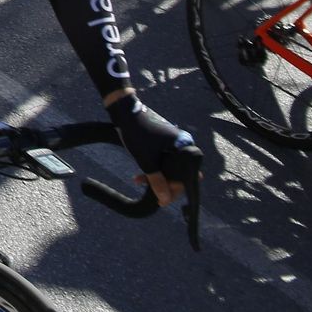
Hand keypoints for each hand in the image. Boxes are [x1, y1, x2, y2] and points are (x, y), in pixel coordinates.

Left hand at [107, 93, 193, 207]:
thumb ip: (157, 181)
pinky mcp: (163, 139)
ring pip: (169, 166)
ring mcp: (173, 141)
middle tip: (154, 196)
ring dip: (156, 176)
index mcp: (185, 146)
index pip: (188, 176)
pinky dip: (153, 167)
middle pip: (179, 172)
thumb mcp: (147, 161)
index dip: (176, 189)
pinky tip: (139, 176)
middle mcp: (183, 142)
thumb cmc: (137, 133)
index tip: (164, 200)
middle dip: (164, 183)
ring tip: (140, 182)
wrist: (124, 110)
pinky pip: (163, 158)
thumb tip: (166, 200)